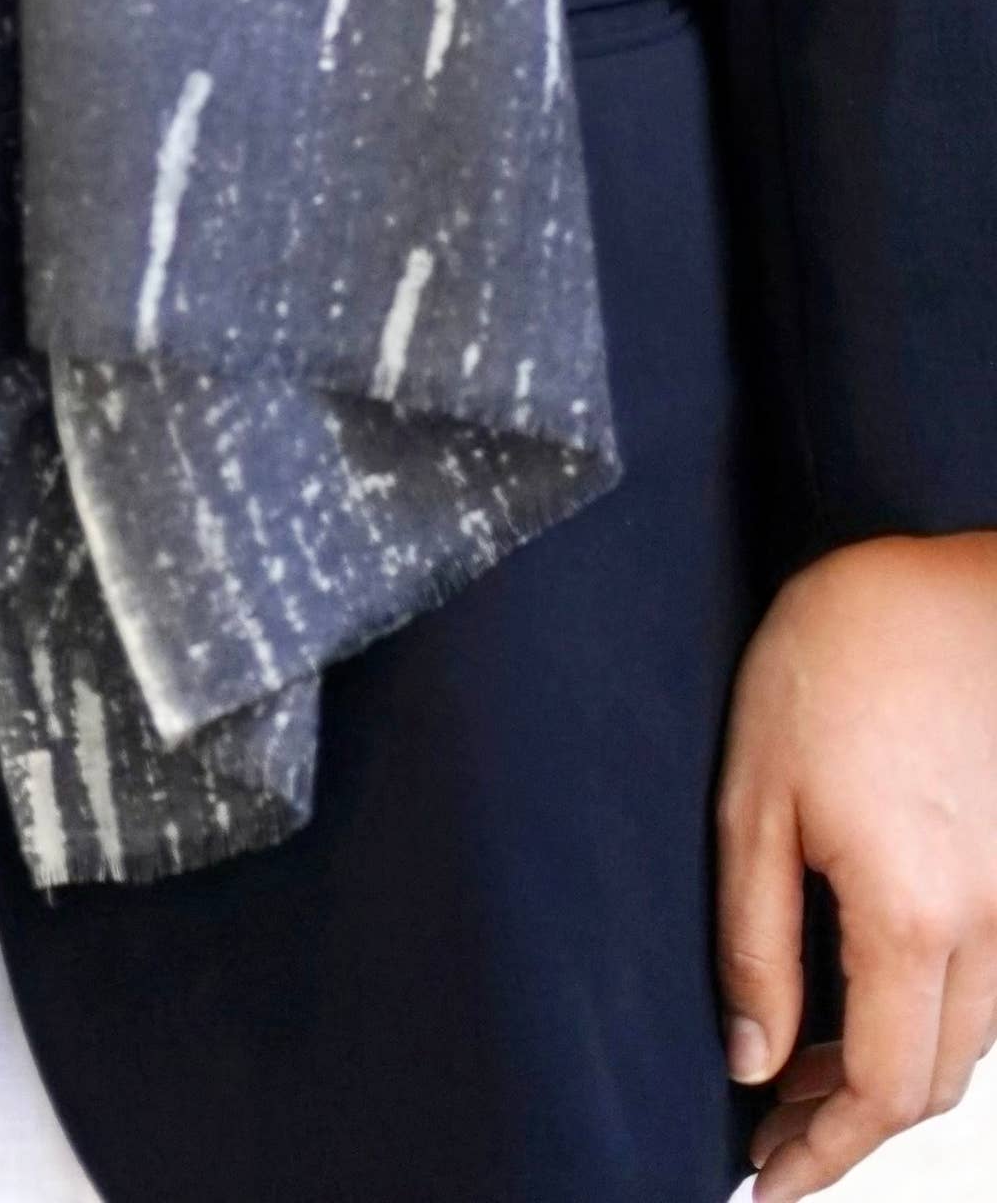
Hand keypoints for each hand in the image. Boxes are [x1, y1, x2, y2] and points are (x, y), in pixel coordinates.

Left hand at [718, 528, 996, 1194]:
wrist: (948, 582)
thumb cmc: (844, 655)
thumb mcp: (756, 795)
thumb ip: (755, 939)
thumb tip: (752, 1059)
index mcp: (912, 915)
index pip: (880, 1090)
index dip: (822, 1153)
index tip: (768, 1184)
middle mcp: (985, 925)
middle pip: (931, 1081)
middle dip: (849, 1127)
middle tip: (770, 1137)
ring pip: (966, 1040)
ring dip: (889, 1075)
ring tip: (798, 1073)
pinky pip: (984, 982)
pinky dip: (926, 1016)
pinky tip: (862, 998)